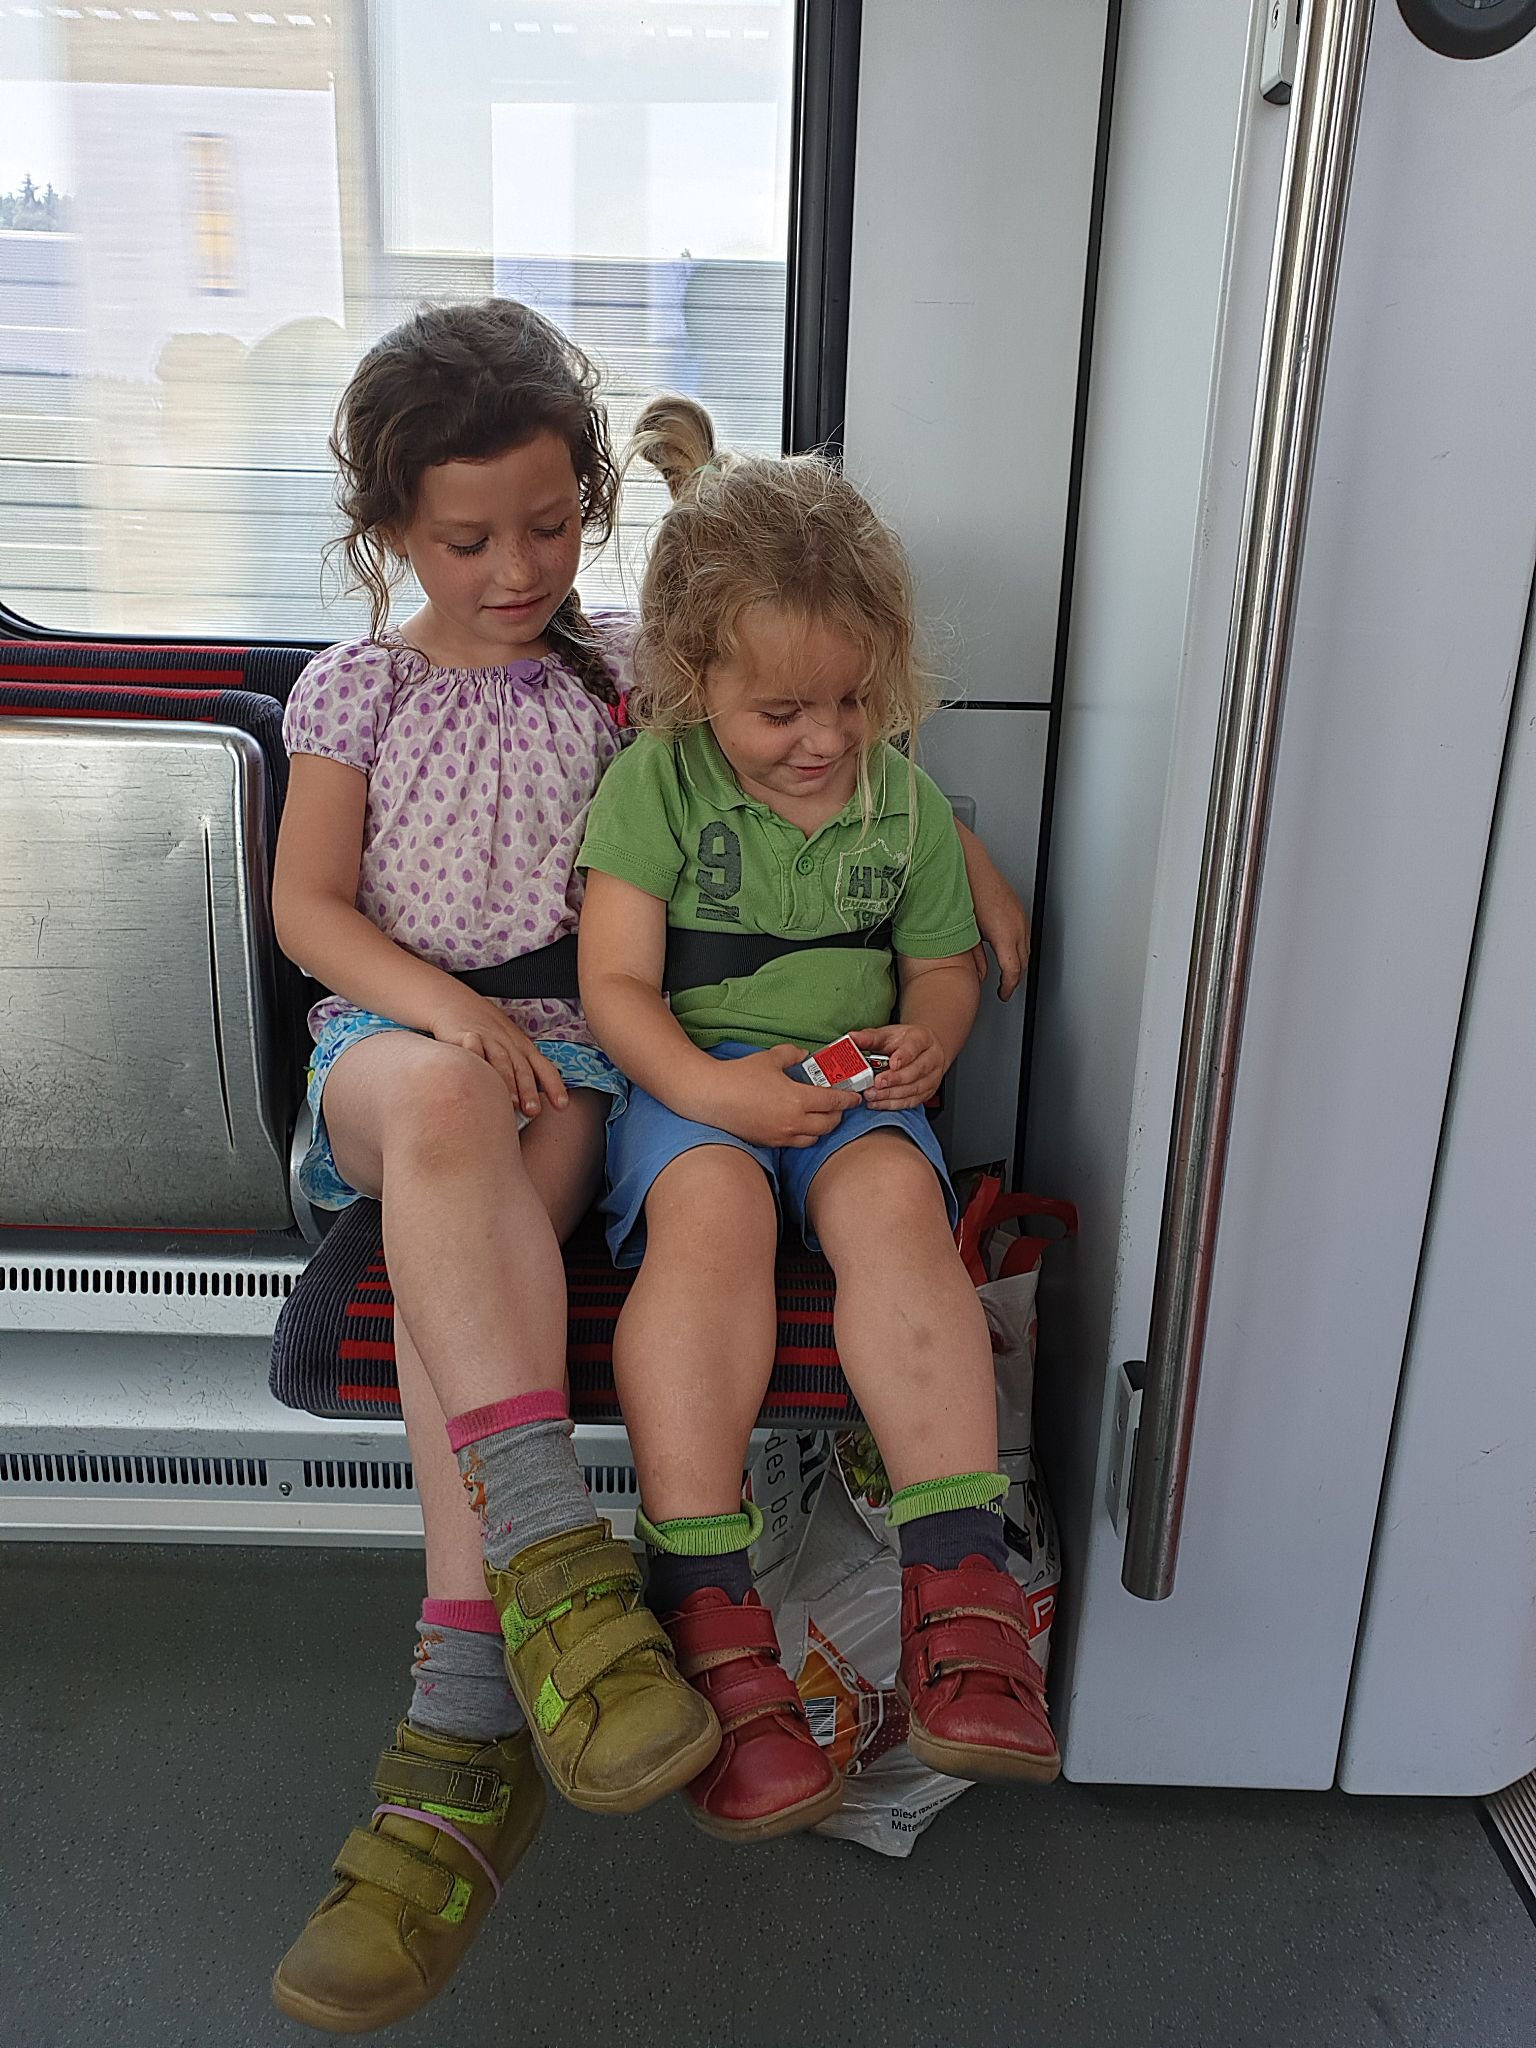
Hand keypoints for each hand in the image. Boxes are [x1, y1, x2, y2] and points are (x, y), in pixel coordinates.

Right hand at [424, 987, 569, 1117]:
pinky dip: (477, 1059)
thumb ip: (519, 1072)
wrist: (456, 1002)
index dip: (554, 1086)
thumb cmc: (487, 1031)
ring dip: (507, 1081)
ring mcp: (487, 1038)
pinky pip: (472, 1048)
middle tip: (533, 1110)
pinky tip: (477, 1074)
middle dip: (529, 1090)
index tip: (562, 1106)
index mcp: (523, 1048)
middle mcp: (508, 1044)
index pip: (543, 1067)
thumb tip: (529, 1111)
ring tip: (510, 1102)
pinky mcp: (464, 1036)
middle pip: (522, 1068)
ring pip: (500, 1060)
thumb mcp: (509, 1046)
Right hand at [700, 1045, 861, 1148]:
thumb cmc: (740, 1075)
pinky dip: (804, 1135)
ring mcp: (781, 1136)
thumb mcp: (769, 1058)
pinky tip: (799, 1123)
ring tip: (820, 1116)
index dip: (848, 1100)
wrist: (711, 1097)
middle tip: (839, 1105)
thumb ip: (792, 1054)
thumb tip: (804, 1055)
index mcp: (798, 1099)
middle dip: (838, 1115)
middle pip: (829, 1124)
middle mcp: (794, 1122)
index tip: (855, 1097)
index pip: (834, 1102)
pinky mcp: (769, 1143)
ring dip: (822, 1127)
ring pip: (814, 1137)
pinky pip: (796, 1142)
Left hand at [855, 1024, 948, 1110]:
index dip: (904, 1056)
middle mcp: (931, 1058)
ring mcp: (932, 1077)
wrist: (923, 1050)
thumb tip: (852, 1037)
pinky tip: (878, 1103)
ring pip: (914, 1088)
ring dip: (891, 1094)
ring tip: (872, 1095)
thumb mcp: (888, 1034)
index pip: (915, 1047)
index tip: (892, 1063)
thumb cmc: (904, 1042)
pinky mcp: (927, 1093)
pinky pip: (911, 1101)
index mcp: (922, 1039)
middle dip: (895, 1079)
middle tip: (876, 1083)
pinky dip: (893, 1104)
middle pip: (916, 1070)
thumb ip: (870, 1037)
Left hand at [967, 861, 1029, 999]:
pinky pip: (1024, 934)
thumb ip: (975, 955)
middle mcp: (1017, 925)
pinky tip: (1009, 949)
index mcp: (1005, 934)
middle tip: (1006, 987)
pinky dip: (1019, 946)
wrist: (969, 865)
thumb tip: (979, 973)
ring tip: (1008, 972)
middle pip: (1024, 961)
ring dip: (1019, 962)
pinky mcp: (1018, 907)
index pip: (1014, 970)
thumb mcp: (967, 933)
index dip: (1009, 987)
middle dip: (1015, 977)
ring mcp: (1019, 915)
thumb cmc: (964, 894)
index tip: (1004, 995)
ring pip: (1026, 947)